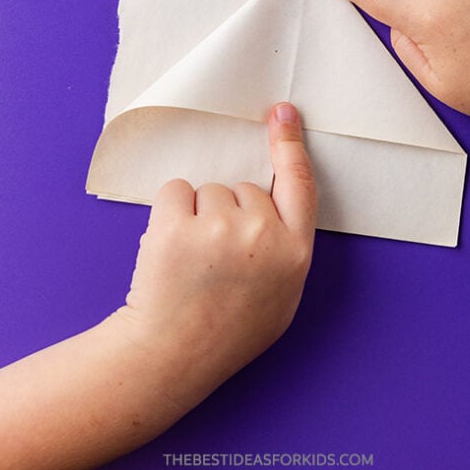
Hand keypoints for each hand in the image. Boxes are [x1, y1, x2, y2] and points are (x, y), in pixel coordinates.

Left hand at [0, 104, 315, 469]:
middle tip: (216, 260)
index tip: (282, 112)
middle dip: (228, 212)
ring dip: (197, 215)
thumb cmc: (228, 329)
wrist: (172, 357)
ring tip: (193, 262)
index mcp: (294, 253)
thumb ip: (285, 246)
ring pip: (209, 190)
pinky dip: (169, 212)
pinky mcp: (177, 226)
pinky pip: (175, 191)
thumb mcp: (281, 296)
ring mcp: (219, 229)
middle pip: (244, 189)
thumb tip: (268, 198)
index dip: (290, 145)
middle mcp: (262, 235)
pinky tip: (171, 249)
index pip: (299, 184)